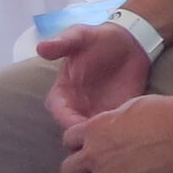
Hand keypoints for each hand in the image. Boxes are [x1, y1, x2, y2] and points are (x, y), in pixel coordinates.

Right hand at [40, 20, 154, 127]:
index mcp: (62, 93)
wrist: (131, 40)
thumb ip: (61, 43)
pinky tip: (130, 126)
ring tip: (117, 131)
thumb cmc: (99, 38)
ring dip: (105, 135)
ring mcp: (98, 110)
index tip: (79, 124)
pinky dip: (121, 130)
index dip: (67, 120)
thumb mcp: (80, 37)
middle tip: (102, 134)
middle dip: (86, 134)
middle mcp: (77, 106)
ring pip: (96, 132)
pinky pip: (116, 128)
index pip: (59, 113)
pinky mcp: (118, 111)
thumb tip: (40, 47)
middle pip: (77, 129)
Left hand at [58, 89, 172, 172]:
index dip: (82, 141)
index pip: (69, 140)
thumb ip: (113, 123)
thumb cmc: (171, 113)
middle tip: (105, 162)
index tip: (95, 142)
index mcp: (95, 131)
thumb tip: (111, 133)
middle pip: (69, 170)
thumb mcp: (134, 107)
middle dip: (83, 166)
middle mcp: (95, 158)